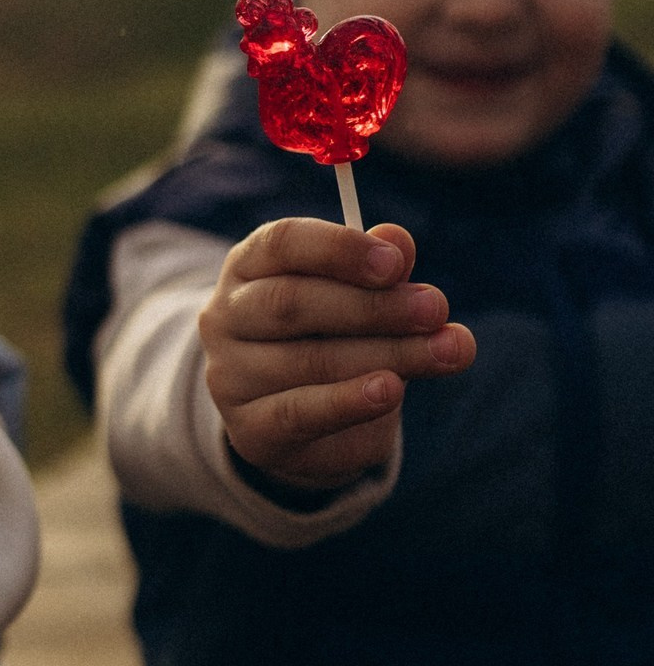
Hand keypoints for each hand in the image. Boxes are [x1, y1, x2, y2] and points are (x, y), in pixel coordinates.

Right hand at [198, 218, 474, 495]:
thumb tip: (398, 241)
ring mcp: (230, 374)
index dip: (338, 248)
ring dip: (385, 354)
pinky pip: (300, 413)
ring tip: (445, 352)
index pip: (281, 243)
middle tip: (435, 309)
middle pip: (292, 301)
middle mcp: (226, 315)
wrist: (296, 420)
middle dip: (372, 306)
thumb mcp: (351, 296)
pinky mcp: (249, 428)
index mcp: (247, 266)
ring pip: (307, 359)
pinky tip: (391, 390)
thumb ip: (375, 270)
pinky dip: (349, 401)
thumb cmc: (327, 336)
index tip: (396, 263)